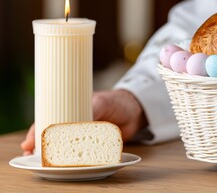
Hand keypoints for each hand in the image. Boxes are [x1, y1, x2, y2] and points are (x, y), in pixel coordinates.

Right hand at [21, 90, 146, 154]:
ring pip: (64, 147)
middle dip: (41, 147)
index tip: (28, 143)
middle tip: (31, 156)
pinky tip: (66, 166)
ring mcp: (84, 135)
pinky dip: (73, 160)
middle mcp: (74, 123)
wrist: (136, 109)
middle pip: (53, 136)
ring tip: (43, 164)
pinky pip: (82, 153)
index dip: (36, 131)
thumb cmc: (115, 101)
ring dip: (54, 156)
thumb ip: (91, 111)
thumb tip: (77, 123)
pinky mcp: (95, 145)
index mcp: (71, 110)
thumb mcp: (101, 103)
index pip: (48, 120)